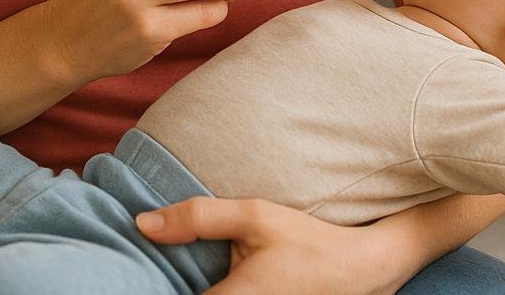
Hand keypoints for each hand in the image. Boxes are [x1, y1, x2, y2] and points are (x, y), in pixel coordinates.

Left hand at [136, 197, 396, 294]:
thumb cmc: (310, 241)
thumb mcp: (255, 216)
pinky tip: (225, 278)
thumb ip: (197, 218)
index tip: (140, 271)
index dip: (153, 285)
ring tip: (193, 273)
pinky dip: (221, 291)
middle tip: (167, 267)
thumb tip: (142, 224)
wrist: (364, 269)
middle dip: (176, 284)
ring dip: (200, 287)